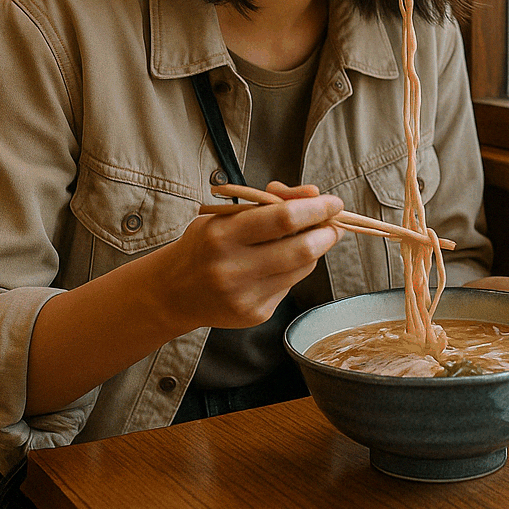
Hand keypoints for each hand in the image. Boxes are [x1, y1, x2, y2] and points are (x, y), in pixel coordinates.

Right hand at [159, 187, 343, 333]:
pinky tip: (279, 263)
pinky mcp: (255, 315)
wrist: (172, 293)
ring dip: (315, 249)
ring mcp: (245, 296)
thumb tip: (313, 193)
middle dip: (327, 233)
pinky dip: (294, 269)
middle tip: (335, 223)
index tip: (333, 201)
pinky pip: (290, 285)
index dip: (316, 208)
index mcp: (222, 236)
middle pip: (301, 249)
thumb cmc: (204, 244)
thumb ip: (270, 202)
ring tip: (310, 237)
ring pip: (302, 268)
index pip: (282, 218)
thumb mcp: (228, 215)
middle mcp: (233, 269)